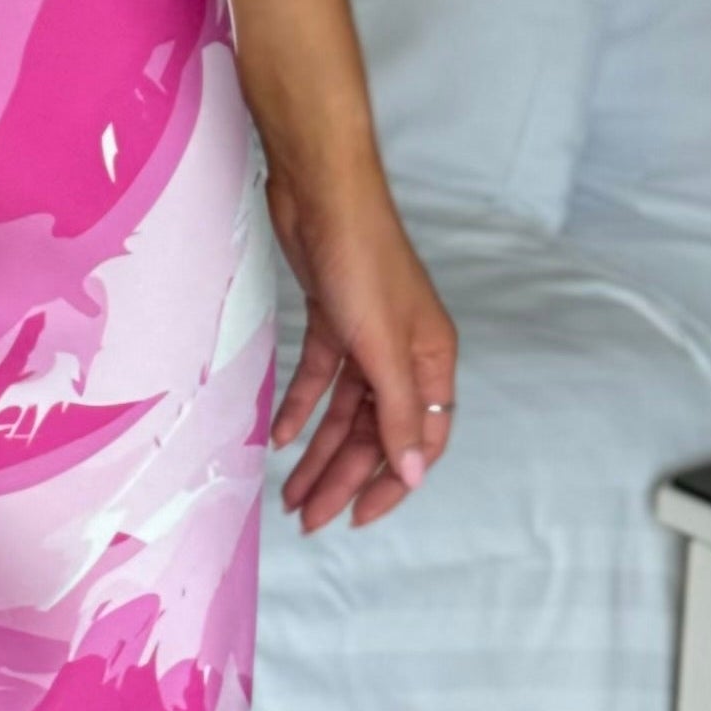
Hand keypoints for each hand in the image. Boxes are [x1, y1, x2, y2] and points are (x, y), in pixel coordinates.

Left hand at [264, 157, 456, 532]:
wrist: (322, 192)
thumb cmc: (362, 259)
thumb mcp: (381, 346)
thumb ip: (398, 413)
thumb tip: (412, 474)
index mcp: (432, 359)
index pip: (421, 440)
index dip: (391, 483)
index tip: (357, 518)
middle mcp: (406, 353)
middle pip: (377, 432)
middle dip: (343, 477)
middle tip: (307, 517)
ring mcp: (369, 337)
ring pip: (346, 411)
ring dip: (319, 452)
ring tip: (289, 493)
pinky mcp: (334, 320)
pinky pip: (321, 378)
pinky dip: (302, 408)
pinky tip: (279, 436)